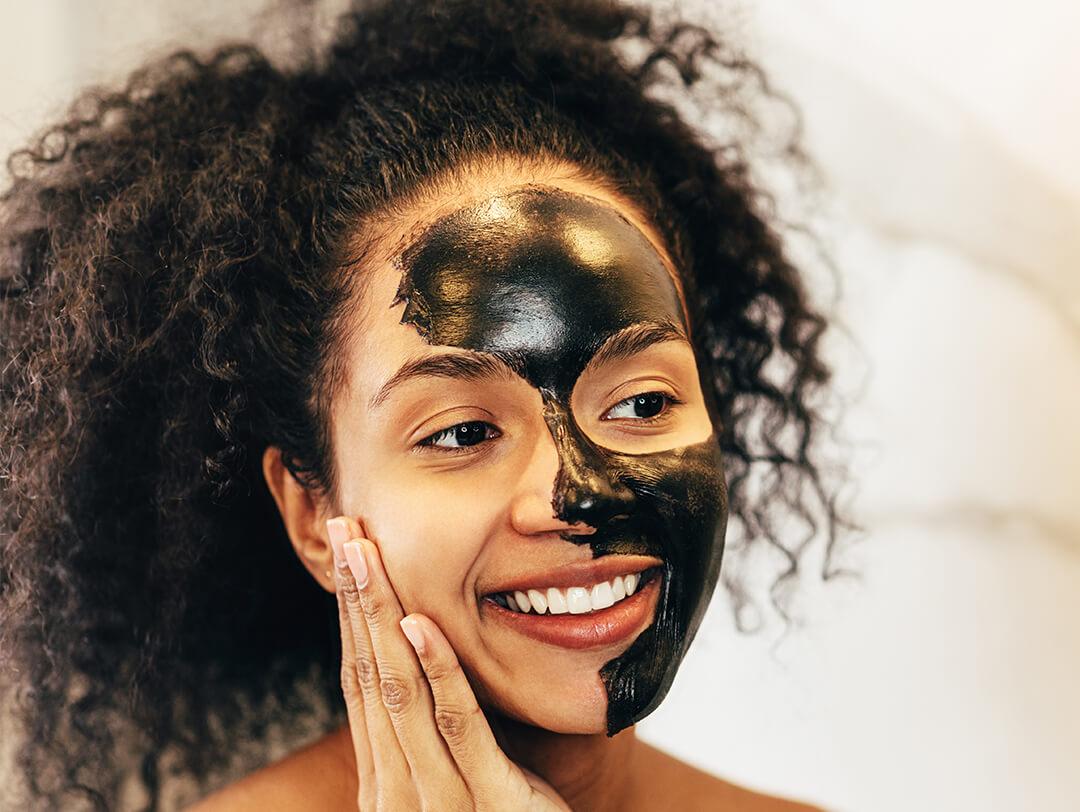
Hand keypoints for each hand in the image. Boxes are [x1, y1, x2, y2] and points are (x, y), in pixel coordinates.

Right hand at [327, 516, 571, 810]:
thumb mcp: (455, 787)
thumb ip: (431, 743)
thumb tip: (416, 675)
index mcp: (388, 777)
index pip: (360, 678)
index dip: (350, 613)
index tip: (346, 552)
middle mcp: (397, 785)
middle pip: (368, 672)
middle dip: (356, 595)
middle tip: (343, 526)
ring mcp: (435, 797)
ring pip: (397, 689)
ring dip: (381, 614)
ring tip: (367, 553)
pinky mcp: (485, 803)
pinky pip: (454, 725)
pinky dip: (435, 670)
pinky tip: (421, 625)